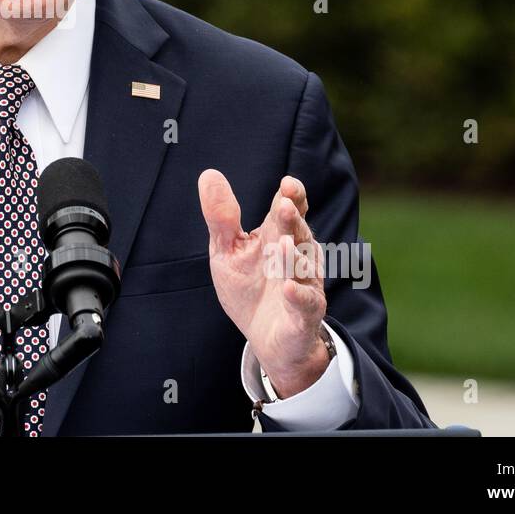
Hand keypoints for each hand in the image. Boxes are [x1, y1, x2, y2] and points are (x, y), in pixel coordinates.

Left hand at [198, 170, 328, 397]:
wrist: (266, 340)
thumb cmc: (249, 289)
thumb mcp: (227, 250)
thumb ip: (221, 217)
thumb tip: (208, 174)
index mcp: (278, 236)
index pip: (290, 209)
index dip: (293, 196)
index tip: (287, 185)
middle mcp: (298, 257)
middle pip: (299, 234)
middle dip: (293, 221)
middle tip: (285, 206)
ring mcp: (304, 286)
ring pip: (304, 268)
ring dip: (295, 257)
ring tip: (283, 244)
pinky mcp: (304, 315)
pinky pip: (306, 303)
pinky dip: (299, 295)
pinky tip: (289, 288)